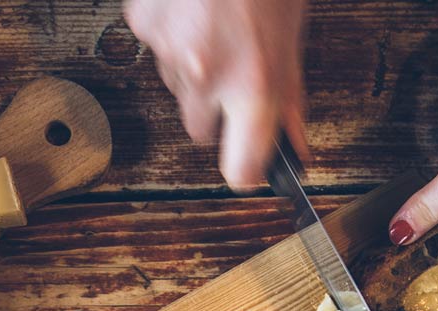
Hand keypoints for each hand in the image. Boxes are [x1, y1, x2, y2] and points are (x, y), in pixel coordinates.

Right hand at [124, 0, 308, 189]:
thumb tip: (296, 145)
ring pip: (177, 88)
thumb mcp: (292, 32)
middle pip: (201, 131)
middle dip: (218, 109)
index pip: (242, 169)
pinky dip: (172, 35)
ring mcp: (167, 49)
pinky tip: (193, 8)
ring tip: (216, 24)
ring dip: (195, 69)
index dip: (249, 169)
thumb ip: (290, 95)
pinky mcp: (142, 23)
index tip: (254, 163)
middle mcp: (207, 74)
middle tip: (237, 67)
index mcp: (254, 81)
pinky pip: (156, 49)